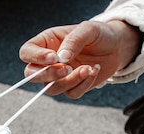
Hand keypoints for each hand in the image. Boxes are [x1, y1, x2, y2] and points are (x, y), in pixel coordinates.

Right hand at [19, 20, 141, 98]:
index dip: (35, 58)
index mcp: (46, 43)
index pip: (27, 52)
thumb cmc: (99, 34)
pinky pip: (71, 93)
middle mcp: (49, 62)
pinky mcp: (72, 87)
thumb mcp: (88, 29)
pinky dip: (83, 84)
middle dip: (48, 75)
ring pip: (51, 89)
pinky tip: (94, 71)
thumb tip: (61, 58)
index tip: (54, 58)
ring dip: (70, 81)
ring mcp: (59, 77)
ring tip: (88, 68)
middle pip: (31, 75)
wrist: (116, 47)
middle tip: (67, 69)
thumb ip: (73, 41)